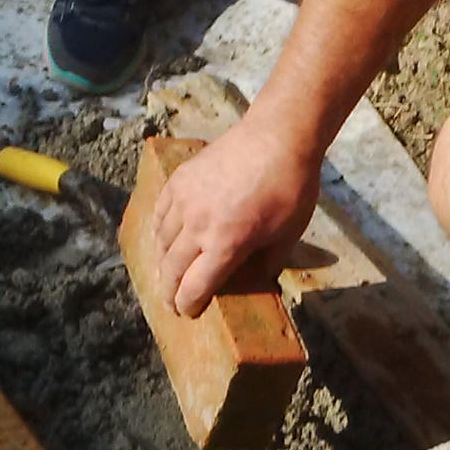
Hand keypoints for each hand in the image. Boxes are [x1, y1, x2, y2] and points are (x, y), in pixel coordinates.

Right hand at [151, 118, 323, 316]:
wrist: (276, 137)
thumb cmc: (290, 188)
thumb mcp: (288, 234)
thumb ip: (269, 264)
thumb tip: (258, 283)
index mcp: (226, 243)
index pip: (195, 287)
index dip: (188, 305)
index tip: (187, 312)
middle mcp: (198, 225)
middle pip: (171, 269)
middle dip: (169, 291)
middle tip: (171, 302)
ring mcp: (184, 200)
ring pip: (161, 242)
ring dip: (162, 262)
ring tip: (166, 274)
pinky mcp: (179, 180)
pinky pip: (159, 213)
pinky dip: (159, 230)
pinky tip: (163, 239)